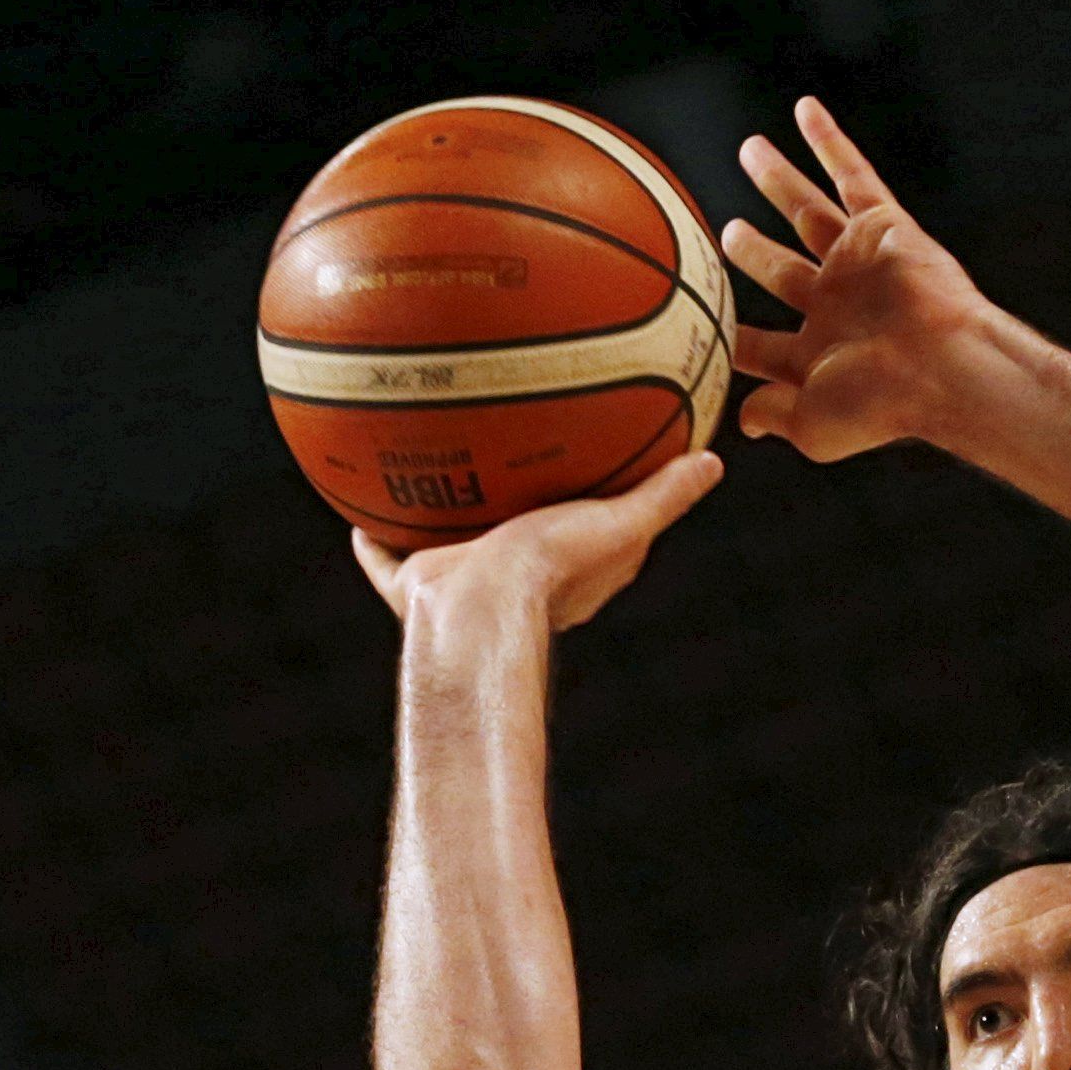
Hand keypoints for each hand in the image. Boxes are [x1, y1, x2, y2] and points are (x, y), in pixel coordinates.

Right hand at [351, 451, 723, 633]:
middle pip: (506, 533)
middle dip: (504, 504)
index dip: (587, 505)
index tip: (585, 466)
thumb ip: (663, 497)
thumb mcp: (622, 526)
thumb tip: (713, 461)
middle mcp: (508, 576)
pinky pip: (385, 554)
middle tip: (500, 459)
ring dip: (435, 513)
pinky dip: (372, 536)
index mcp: (563, 571)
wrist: (480, 610)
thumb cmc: (555, 574)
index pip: (581, 534)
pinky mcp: (414, 584)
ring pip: (444, 540)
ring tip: (424, 466)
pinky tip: (357, 500)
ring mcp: (459, 580)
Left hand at [725, 98, 996, 462]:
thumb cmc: (881, 405)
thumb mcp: (811, 427)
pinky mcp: (884, 229)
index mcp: (814, 354)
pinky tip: (805, 111)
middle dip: (750, 251)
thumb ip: (772, 416)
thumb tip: (744, 421)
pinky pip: (852, 176)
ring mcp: (857, 263)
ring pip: (808, 211)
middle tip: (724, 233)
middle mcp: (834, 304)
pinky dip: (829, 142)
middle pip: (778, 267)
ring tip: (750, 150)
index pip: (758, 342)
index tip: (689, 321)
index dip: (726, 335)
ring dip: (778, 180)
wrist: (942, 369)